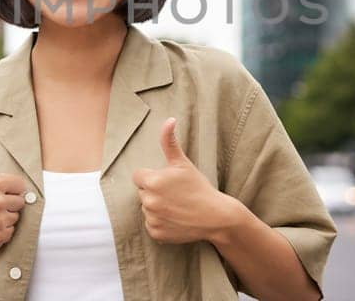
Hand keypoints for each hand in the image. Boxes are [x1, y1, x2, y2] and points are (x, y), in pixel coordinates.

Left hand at [131, 118, 245, 244]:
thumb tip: (169, 120)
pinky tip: (176, 219)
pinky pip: (152, 225)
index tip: (168, 181)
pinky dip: (161, 223)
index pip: (139, 177)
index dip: (153, 177)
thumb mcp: (183, 163)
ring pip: (147, 209)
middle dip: (154, 192)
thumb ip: (169, 141)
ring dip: (157, 208)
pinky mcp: (156, 233)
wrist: (216, 216)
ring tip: (177, 207)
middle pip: (143, 193)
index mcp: (151, 181)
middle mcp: (148, 201)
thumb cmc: (199, 187)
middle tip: (175, 194)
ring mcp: (152, 219)